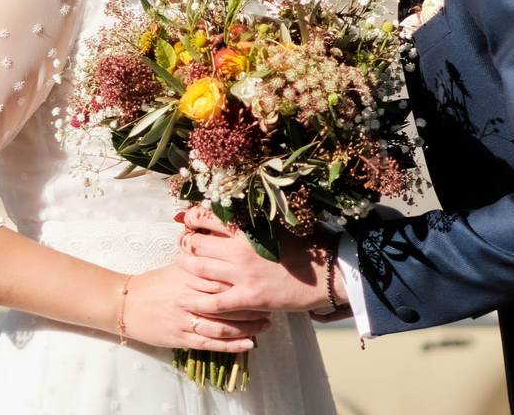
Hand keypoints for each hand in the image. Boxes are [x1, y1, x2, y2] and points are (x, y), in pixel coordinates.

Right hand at [121, 264, 270, 352]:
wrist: (126, 304)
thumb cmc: (155, 283)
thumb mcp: (177, 265)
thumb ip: (200, 260)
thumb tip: (223, 246)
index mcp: (190, 275)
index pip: (225, 277)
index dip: (246, 280)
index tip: (264, 280)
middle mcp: (190, 296)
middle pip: (229, 301)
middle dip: (253, 304)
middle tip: (272, 303)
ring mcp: (185, 319)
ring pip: (223, 325)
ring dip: (248, 327)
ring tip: (266, 324)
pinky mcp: (181, 338)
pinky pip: (211, 343)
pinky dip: (232, 345)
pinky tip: (249, 344)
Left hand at [175, 206, 349, 315]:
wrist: (328, 274)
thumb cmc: (308, 246)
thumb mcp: (279, 225)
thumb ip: (254, 219)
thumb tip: (232, 211)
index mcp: (248, 227)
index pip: (206, 217)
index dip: (191, 218)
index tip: (187, 221)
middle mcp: (240, 248)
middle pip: (195, 243)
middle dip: (185, 244)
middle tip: (186, 247)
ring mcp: (242, 274)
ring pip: (197, 269)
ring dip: (188, 268)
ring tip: (188, 268)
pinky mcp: (248, 298)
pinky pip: (212, 302)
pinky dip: (198, 302)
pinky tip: (190, 301)